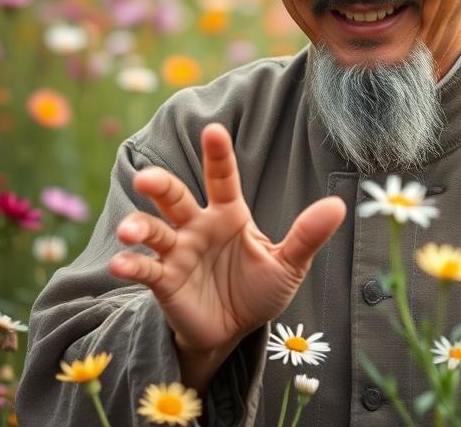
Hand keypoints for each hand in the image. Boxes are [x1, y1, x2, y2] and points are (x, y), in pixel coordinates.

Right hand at [107, 123, 345, 388]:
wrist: (234, 330)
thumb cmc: (259, 289)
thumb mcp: (288, 264)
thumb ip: (307, 235)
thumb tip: (339, 205)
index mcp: (230, 214)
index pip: (222, 178)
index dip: (217, 154)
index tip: (213, 129)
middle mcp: (198, 226)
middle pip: (174, 197)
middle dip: (159, 185)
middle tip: (147, 178)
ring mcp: (177, 252)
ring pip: (153, 231)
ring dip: (138, 227)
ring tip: (130, 230)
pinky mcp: (164, 282)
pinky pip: (145, 270)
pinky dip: (131, 267)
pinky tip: (122, 265)